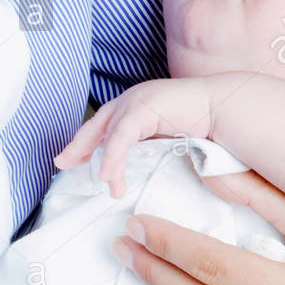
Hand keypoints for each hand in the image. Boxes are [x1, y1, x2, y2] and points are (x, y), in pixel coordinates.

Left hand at [54, 78, 212, 197]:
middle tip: (63, 165)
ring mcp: (137, 100)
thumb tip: (129, 171)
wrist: (221, 108)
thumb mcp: (163, 137)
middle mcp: (131, 99)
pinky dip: (113, 156)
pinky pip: (122, 136)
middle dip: (79, 147)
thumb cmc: (199, 125)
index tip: (69, 160)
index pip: (102, 124)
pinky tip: (108, 175)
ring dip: (105, 162)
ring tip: (106, 184)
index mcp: (134, 105)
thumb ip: (145, 147)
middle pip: (96, 125)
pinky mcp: (144, 108)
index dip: (84, 142)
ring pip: (109, 134)